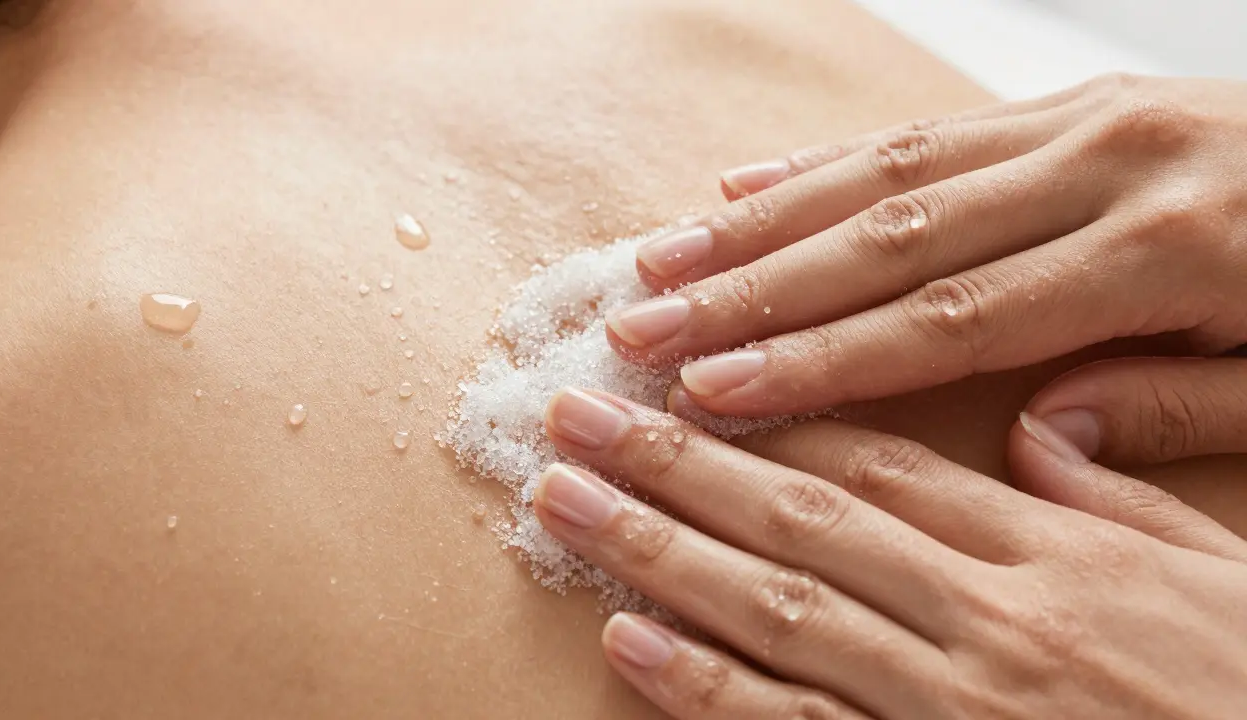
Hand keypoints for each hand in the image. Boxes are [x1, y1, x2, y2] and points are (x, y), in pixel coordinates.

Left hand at [534, 387, 1246, 717]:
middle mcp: (985, 616)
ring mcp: (950, 705)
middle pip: (798, 519)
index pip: (883, 465)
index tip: (691, 380)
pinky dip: (706, 688)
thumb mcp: (1212, 572)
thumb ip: (1113, 494)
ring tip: (565, 498)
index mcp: (1051, 552)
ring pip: (777, 608)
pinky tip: (628, 642)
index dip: (775, 417)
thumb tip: (1038, 427)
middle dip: (674, 459)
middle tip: (576, 413)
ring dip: (657, 548)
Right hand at [603, 74, 1246, 418]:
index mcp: (1162, 250)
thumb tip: (1038, 438)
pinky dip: (827, 162)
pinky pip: (927, 130)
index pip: (950, 320)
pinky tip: (744, 188)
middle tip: (641, 326)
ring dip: (761, 223)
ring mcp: (1080, 121)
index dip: (822, 360)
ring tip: (659, 260)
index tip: (714, 392)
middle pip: (890, 240)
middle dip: (751, 291)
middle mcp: (1102, 166)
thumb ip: (1173, 409)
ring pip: (888, 173)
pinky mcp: (1069, 101)